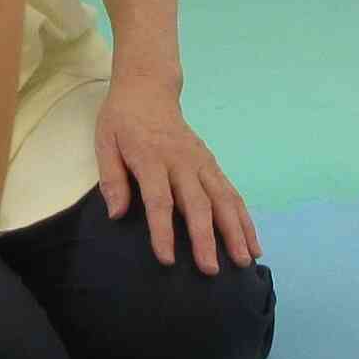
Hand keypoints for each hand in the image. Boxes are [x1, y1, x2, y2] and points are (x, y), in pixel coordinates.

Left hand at [93, 76, 259, 273]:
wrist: (149, 88)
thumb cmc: (123, 120)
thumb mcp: (105, 143)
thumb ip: (112, 179)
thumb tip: (117, 214)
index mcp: (151, 158)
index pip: (160, 200)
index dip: (163, 231)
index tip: (168, 259)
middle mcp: (182, 162)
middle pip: (197, 204)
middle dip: (206, 238)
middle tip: (212, 270)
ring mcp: (202, 162)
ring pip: (223, 199)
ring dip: (236, 231)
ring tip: (245, 260)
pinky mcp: (212, 163)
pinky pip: (232, 192)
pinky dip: (244, 218)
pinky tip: (253, 241)